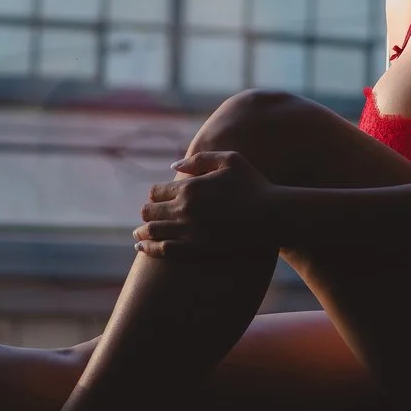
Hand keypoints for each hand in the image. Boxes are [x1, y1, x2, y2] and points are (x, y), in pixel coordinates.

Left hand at [133, 150, 276, 257]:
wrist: (273, 216)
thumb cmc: (254, 184)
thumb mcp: (230, 160)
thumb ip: (199, 160)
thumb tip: (173, 167)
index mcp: (190, 187)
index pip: (156, 191)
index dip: (155, 195)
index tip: (158, 198)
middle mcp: (185, 209)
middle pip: (149, 212)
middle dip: (146, 213)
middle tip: (147, 216)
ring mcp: (189, 231)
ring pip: (151, 231)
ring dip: (142, 232)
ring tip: (138, 235)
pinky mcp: (197, 249)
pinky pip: (164, 250)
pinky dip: (149, 249)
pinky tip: (142, 249)